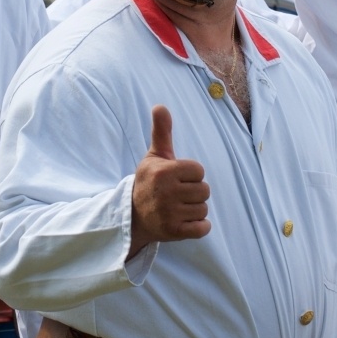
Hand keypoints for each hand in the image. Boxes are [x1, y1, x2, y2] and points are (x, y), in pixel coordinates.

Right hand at [130, 106, 210, 257]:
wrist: (132, 216)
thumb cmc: (148, 182)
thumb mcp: (154, 156)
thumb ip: (162, 132)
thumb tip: (160, 105)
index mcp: (165, 172)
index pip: (199, 171)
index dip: (191, 175)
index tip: (177, 178)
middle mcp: (167, 192)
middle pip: (204, 190)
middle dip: (194, 192)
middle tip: (177, 195)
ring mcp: (170, 214)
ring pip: (204, 209)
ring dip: (194, 209)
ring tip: (178, 207)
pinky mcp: (174, 232)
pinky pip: (203, 228)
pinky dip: (199, 226)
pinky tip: (185, 221)